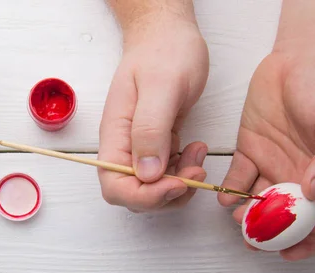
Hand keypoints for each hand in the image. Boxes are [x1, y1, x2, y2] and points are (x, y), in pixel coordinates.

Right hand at [98, 10, 209, 211]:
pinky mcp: (158, 144)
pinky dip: (185, 171)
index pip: (116, 186)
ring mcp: (140, 147)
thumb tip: (147, 174)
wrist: (168, 34)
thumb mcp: (160, 87)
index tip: (177, 183)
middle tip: (196, 171)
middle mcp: (124, 147)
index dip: (145, 196)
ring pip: (153, 189)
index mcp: (115, 136)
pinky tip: (197, 149)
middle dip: (167, 194)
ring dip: (180, 184)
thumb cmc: (163, 52)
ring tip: (199, 155)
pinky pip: (168, 174)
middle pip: (134, 195)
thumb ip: (150, 130)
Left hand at [218, 42, 314, 259]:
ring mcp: (271, 165)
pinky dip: (228, 192)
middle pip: (283, 220)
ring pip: (256, 204)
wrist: (299, 54)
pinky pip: (236, 179)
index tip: (287, 252)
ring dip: (245, 217)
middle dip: (268, 234)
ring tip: (236, 217)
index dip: (309, 243)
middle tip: (251, 239)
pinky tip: (223, 195)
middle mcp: (298, 176)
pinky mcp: (248, 151)